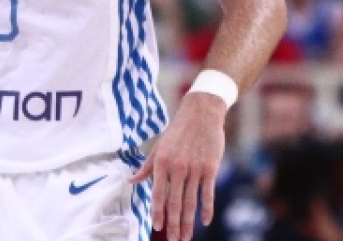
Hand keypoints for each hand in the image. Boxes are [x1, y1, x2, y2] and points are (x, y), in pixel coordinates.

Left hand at [131, 92, 226, 240]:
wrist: (201, 114)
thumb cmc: (177, 132)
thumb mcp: (159, 147)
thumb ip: (147, 167)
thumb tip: (131, 180)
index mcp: (161, 162)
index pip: (158, 193)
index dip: (158, 212)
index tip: (157, 227)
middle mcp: (176, 167)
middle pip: (175, 202)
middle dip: (174, 224)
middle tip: (174, 240)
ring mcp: (194, 168)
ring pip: (190, 201)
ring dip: (189, 222)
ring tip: (186, 237)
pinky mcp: (210, 168)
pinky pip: (207, 193)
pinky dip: (206, 208)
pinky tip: (204, 222)